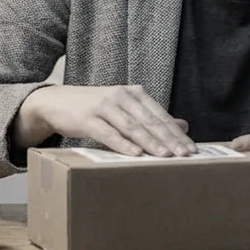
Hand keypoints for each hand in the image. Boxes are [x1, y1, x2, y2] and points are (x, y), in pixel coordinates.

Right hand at [13, 84, 196, 156]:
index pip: (160, 115)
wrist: (57, 102)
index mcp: (134, 93)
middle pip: (150, 120)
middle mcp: (122, 96)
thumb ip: (152, 117)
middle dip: (169, 139)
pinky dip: (123, 144)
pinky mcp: (87, 118)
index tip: (191, 148)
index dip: (176, 132)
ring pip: (132, 126)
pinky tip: (135, 154)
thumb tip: (183, 126)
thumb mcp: (126, 108)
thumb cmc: (96, 109)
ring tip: (165, 156)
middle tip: (184, 155)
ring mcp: (104, 105)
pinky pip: (108, 132)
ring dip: (150, 142)